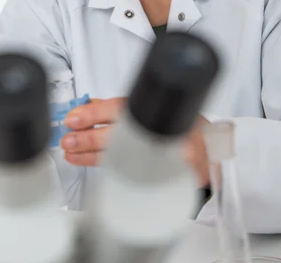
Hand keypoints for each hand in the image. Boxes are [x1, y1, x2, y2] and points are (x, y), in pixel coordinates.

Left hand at [61, 98, 209, 187]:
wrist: (212, 150)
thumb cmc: (182, 126)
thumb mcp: (154, 108)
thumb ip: (122, 108)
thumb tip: (89, 106)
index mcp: (153, 109)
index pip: (120, 108)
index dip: (94, 113)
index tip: (73, 118)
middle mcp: (159, 130)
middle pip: (118, 134)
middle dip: (89, 138)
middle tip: (68, 140)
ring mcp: (164, 153)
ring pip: (121, 155)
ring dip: (92, 155)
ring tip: (72, 153)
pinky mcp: (167, 174)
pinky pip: (133, 174)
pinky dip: (108, 170)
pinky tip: (91, 165)